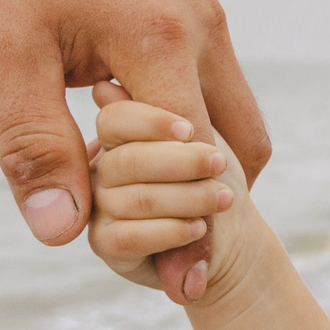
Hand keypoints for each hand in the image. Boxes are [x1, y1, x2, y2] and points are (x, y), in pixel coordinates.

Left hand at [0, 0, 270, 300]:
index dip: (187, 229)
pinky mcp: (187, 9)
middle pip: (240, 147)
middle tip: (165, 254)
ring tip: (141, 207)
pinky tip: (127, 149)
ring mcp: (202, 16)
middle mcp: (202, 29)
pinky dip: (183, 131)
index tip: (174, 287)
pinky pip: (208, 88)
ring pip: (230, 118)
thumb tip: (63, 235)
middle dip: (211, 207)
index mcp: (163, 40)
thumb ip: (33, 147)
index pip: (197, 162)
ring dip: (196, 168)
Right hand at [86, 85, 261, 303]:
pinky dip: (171, 231)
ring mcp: (98, 206)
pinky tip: (199, 227)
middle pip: (128, 160)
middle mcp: (100, 168)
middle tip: (219, 165)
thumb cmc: (216, 178)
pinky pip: (128, 237)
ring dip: (189, 199)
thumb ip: (171, 109)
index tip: (190, 131)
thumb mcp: (204, 136)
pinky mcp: (105, 244)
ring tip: (222, 199)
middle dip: (183, 163)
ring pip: (136, 199)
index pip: (114, 119)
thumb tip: (107, 85)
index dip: (151, 124)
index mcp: (120, 134)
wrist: (231, 233)